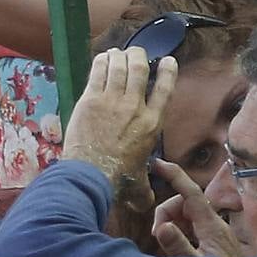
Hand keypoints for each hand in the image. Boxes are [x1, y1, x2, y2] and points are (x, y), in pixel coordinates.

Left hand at [61, 48, 176, 212]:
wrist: (89, 176)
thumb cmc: (115, 181)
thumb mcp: (139, 184)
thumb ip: (146, 188)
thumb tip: (148, 202)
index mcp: (152, 123)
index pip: (165, 88)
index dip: (168, 71)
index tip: (167, 61)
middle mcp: (135, 107)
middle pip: (140, 68)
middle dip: (138, 55)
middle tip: (134, 54)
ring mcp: (112, 101)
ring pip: (120, 65)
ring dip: (119, 56)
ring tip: (117, 54)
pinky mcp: (91, 99)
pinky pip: (99, 71)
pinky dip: (102, 61)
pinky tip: (103, 59)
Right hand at [151, 159, 246, 256]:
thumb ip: (179, 247)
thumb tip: (162, 228)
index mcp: (211, 225)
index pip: (191, 193)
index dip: (174, 175)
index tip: (157, 163)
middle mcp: (213, 222)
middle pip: (183, 203)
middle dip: (165, 213)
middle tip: (156, 235)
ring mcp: (212, 230)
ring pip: (184, 215)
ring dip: (169, 223)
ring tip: (165, 245)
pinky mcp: (212, 239)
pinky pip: (189, 226)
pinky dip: (177, 231)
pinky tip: (175, 247)